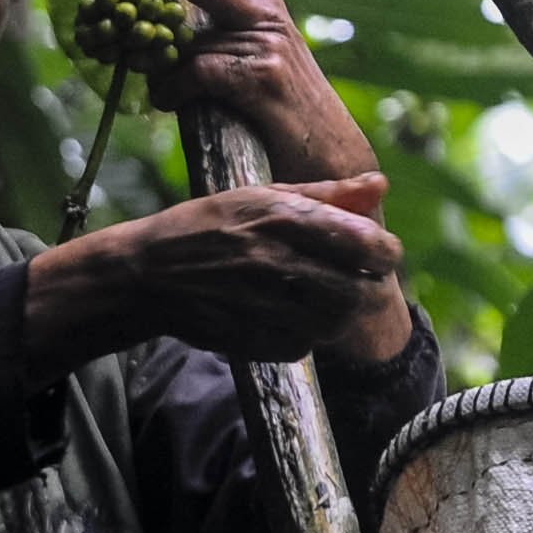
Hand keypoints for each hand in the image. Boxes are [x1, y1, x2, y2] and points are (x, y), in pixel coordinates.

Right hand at [25, 177, 413, 368]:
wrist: (147, 273)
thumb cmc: (209, 226)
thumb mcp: (262, 195)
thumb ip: (328, 194)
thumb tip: (380, 186)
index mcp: (283, 217)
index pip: (365, 244)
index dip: (385, 252)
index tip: (381, 252)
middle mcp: (275, 261)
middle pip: (358, 291)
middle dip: (368, 288)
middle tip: (359, 281)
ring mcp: (262, 304)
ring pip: (335, 323)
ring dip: (339, 314)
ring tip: (324, 299)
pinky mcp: (250, 339)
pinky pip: (302, 347)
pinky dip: (305, 336)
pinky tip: (290, 317)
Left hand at [113, 0, 378, 187]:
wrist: (332, 159)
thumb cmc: (282, 112)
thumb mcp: (252, 58)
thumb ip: (215, 37)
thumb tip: (159, 34)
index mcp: (261, 0)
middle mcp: (264, 12)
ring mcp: (264, 43)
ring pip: (187, 40)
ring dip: (155, 62)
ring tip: (149, 78)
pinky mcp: (259, 78)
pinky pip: (193, 74)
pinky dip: (170, 90)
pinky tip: (169, 102)